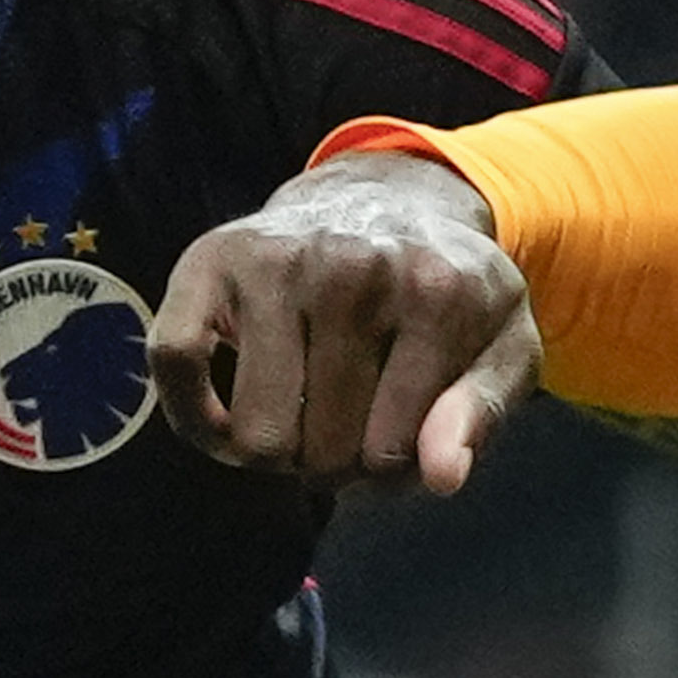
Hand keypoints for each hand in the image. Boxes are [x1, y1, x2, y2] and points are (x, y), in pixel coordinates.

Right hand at [153, 151, 537, 494]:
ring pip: (256, 436)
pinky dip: (197, 419)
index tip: (395, 438)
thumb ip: (481, 411)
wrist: (386, 198)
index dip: (387, 472)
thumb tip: (442, 478)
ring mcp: (277, 259)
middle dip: (333, 460)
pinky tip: (229, 419)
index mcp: (437, 292)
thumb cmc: (448, 295)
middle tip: (347, 417)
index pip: (389, 456)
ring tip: (303, 410)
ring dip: (274, 451)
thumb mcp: (502, 346)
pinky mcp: (211, 259)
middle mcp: (354, 267)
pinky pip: (174, 365)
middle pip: (321, 453)